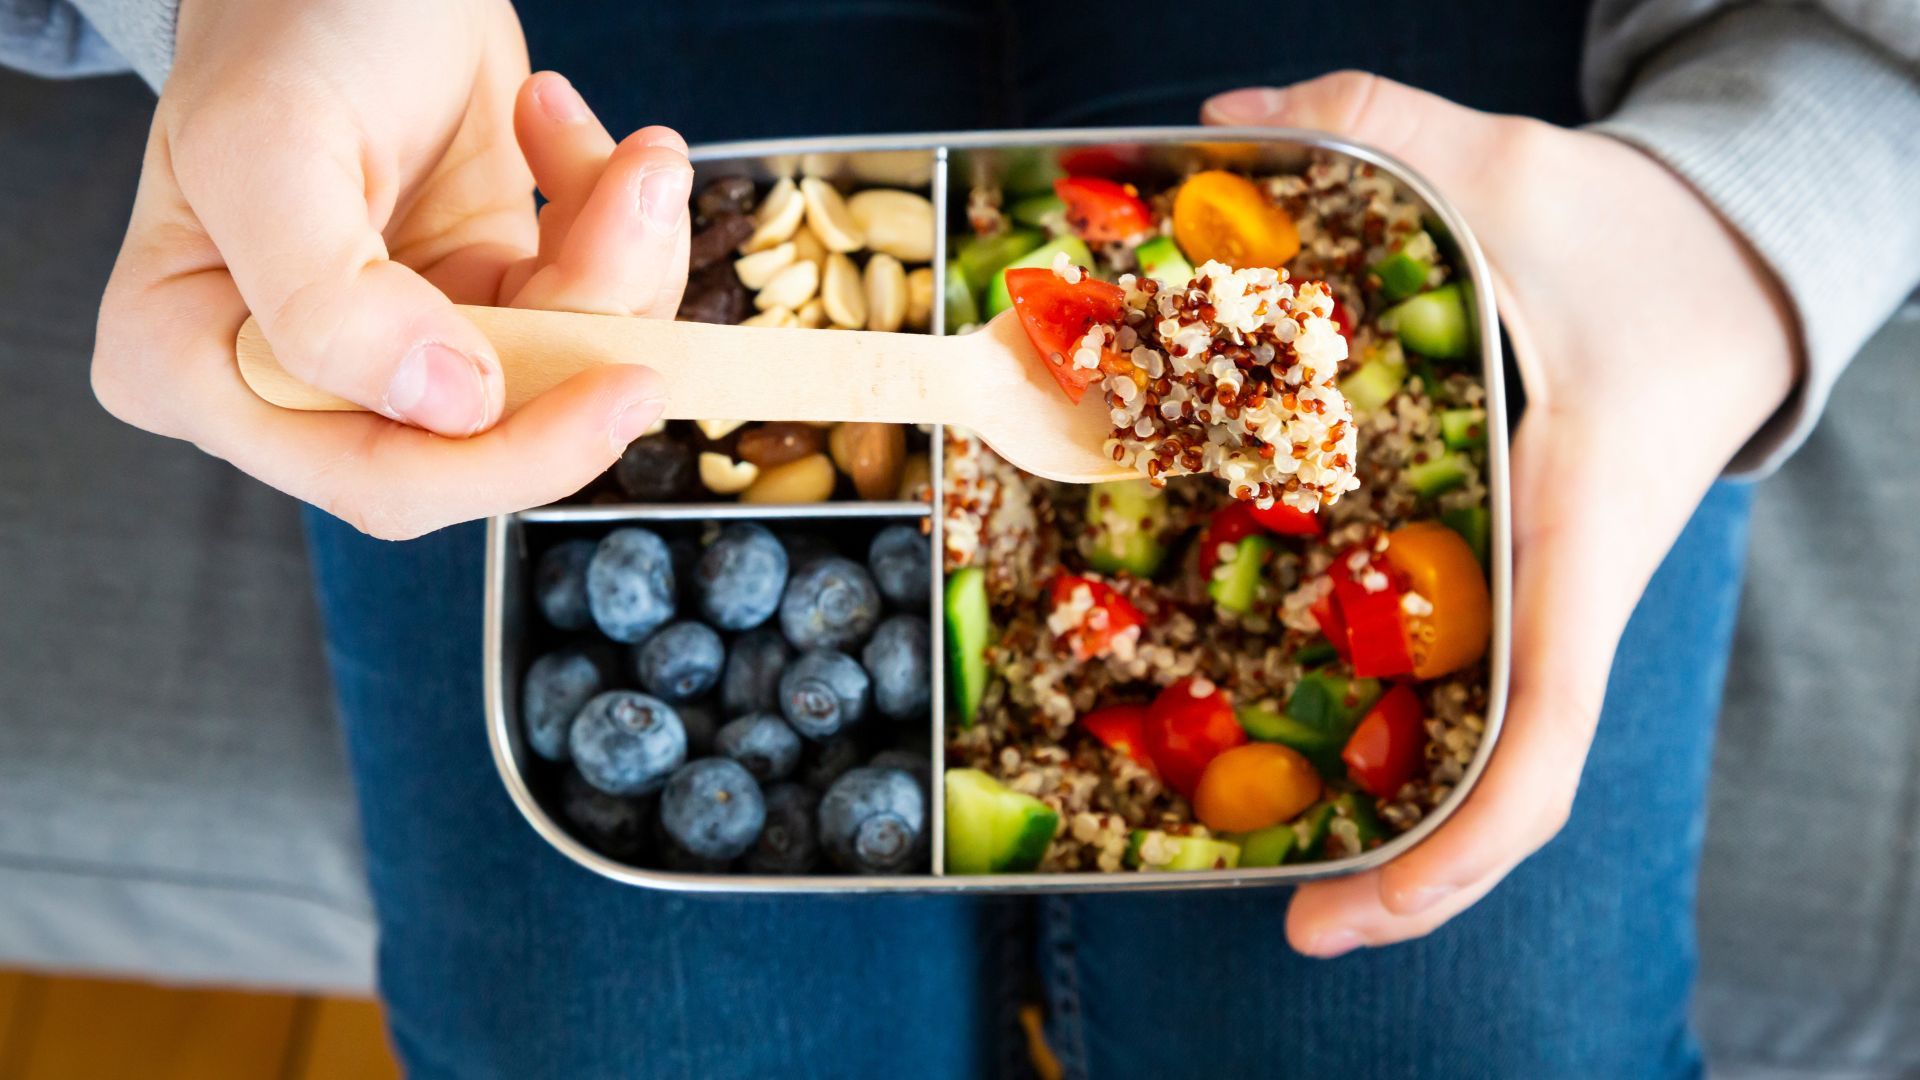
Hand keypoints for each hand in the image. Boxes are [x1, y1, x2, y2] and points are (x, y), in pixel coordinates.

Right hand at [93, 0, 691, 538]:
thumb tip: (452, 407)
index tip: (618, 377)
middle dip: (594, 329)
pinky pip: (587, 311)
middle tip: (646, 210)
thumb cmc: (284, 22)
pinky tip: (562, 127)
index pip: (376, 476)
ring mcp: (406, 347)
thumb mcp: (272, 143)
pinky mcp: (487, 303)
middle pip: (492, 439)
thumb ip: (329, 301)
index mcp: (199, 369)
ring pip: (563, 373)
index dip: (512, 455)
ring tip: (632, 154)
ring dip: (625, 260)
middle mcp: (300, 382)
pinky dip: (617, 225)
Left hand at [1203, 73, 1797, 954]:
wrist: (1735, 263)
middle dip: (1406, 877)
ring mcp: (1538, 597)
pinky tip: (1293, 721)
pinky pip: (1460, 677)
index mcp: (1579, 541)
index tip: (1340, 915)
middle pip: (1499, 789)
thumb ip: (1378, 124)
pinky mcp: (1514, 572)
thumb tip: (1222, 117)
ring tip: (1261, 857)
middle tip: (1281, 919)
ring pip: (1477, 747)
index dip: (1453, 854)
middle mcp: (1560, 599)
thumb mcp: (1516, 168)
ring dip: (1394, 817)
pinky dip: (1394, 723)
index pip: (1544, 742)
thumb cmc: (1647, 240)